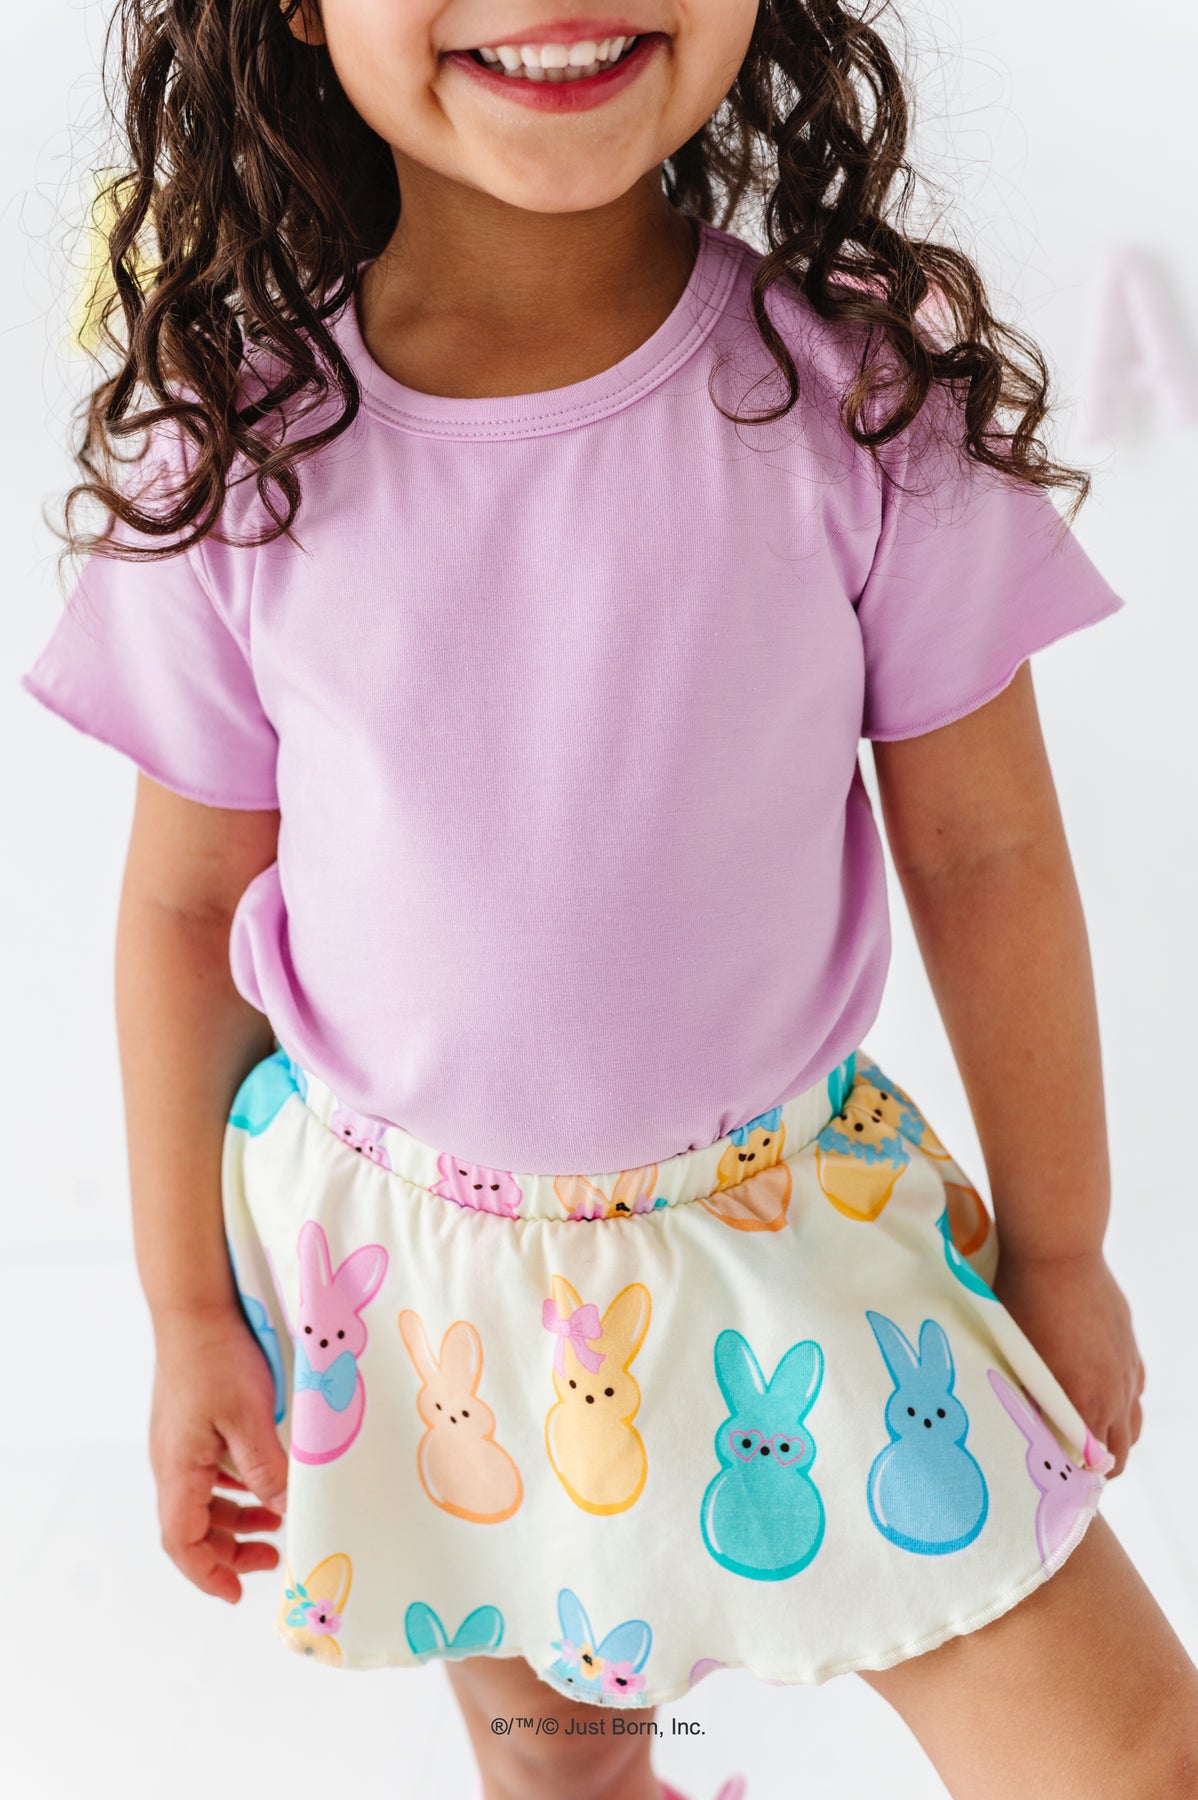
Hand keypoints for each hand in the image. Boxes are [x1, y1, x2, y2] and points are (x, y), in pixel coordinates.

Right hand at [150, 1306, 288, 1603]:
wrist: (194, 1307)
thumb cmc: (217, 1359)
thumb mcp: (249, 1419)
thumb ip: (265, 1470)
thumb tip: (284, 1513)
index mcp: (177, 1469)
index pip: (182, 1542)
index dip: (208, 1574)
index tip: (238, 1592)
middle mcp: (171, 1462)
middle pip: (192, 1527)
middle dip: (230, 1551)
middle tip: (274, 1557)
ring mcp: (180, 1442)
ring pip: (203, 1500)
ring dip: (237, 1518)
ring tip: (277, 1521)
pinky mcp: (191, 1422)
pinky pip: (209, 1471)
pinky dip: (236, 1487)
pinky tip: (265, 1480)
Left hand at [992, 1247, 1144, 1477]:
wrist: (1057, 1252)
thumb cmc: (1022, 1303)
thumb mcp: (1014, 1358)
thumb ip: (1026, 1401)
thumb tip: (1017, 1430)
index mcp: (1083, 1403)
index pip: (1089, 1467)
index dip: (1073, 1481)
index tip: (1054, 1485)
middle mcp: (1114, 1394)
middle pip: (1119, 1454)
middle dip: (1099, 1471)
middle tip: (1070, 1472)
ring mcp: (1127, 1370)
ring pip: (1133, 1425)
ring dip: (1114, 1441)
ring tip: (1089, 1444)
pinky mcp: (1130, 1348)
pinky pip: (1135, 1392)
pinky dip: (1121, 1405)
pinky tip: (1100, 1398)